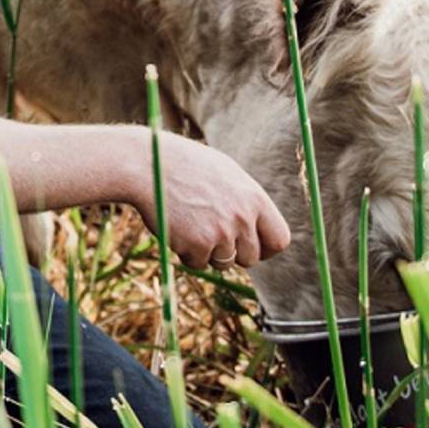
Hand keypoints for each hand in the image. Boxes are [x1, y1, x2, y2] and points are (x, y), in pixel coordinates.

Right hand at [133, 132, 291, 271]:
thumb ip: (246, 201)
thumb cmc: (185, 165)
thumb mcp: (225, 174)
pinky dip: (187, 252)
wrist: (148, 163)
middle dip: (233, 252)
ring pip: (224, 263)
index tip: (254, 247)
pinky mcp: (198, 246)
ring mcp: (221, 233)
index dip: (266, 247)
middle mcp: (242, 218)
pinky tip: (176, 226)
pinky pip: (198, 263)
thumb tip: (259, 228)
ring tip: (190, 221)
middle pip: (251, 258)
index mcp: (254, 197)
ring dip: (208, 251)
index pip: (279, 239)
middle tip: (211, 232)